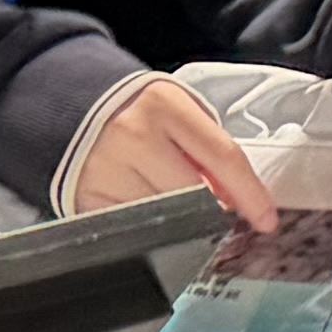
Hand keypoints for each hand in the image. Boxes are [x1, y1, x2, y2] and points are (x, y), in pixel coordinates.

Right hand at [70, 76, 275, 230]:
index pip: (223, 157)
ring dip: (176, 220)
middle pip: (195, 196)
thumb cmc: (135, 109)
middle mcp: (135, 136)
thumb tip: (235, 200)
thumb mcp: (176, 111)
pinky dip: (145, 225)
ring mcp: (107, 170)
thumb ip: (207, 148)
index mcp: (165, 105)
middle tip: (214, 214)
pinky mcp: (87, 198)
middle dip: (211, 211)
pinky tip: (140, 206)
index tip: (266, 219)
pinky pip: (132, 227)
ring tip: (166, 199)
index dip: (251, 194)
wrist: (65, 104)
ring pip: (164, 218)